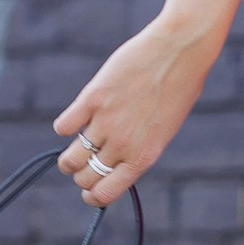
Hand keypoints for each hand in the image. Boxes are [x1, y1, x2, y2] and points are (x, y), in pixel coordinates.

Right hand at [53, 18, 215, 206]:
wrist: (179, 49)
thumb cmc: (179, 86)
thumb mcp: (165, 128)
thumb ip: (139, 148)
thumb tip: (112, 161)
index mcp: (144, 157)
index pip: (105, 194)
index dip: (92, 195)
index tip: (89, 189)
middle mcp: (123, 145)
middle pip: (85, 177)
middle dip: (81, 174)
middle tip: (84, 162)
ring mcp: (106, 122)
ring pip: (70, 157)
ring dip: (69, 156)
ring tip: (75, 145)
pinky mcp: (92, 98)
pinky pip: (63, 125)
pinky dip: (66, 124)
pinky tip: (77, 116)